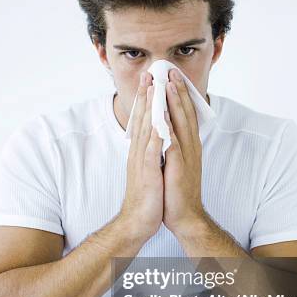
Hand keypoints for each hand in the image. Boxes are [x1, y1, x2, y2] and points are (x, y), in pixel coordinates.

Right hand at [120, 71, 163, 239]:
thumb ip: (150, 151)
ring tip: (153, 90)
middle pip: (142, 120)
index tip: (151, 80)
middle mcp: (139, 153)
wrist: (138, 221)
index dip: (147, 100)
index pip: (144, 120)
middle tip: (149, 74)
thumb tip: (155, 135)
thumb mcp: (149, 169)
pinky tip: (158, 124)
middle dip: (146, 96)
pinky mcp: (147, 175)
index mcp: (141, 151)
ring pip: (145, 131)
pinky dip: (155, 138)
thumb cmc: (147, 196)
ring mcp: (142, 163)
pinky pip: (151, 153)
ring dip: (149, 110)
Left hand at [162, 69, 205, 234]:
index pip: (184, 115)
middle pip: (184, 114)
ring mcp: (186, 156)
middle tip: (170, 71)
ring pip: (181, 124)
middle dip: (177, 91)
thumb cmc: (178, 191)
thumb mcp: (177, 164)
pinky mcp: (179, 168)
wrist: (185, 216)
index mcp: (188, 145)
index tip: (170, 77)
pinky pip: (174, 144)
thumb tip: (168, 131)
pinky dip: (169, 128)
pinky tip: (164, 116)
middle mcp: (190, 147)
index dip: (178, 95)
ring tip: (167, 84)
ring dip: (174, 103)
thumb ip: (175, 146)